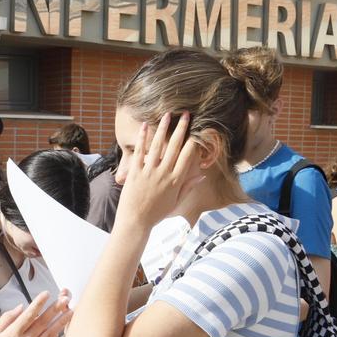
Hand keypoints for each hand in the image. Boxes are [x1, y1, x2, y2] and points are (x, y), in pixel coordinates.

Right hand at [0, 290, 72, 336]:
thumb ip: (7, 318)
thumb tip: (21, 307)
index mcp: (13, 333)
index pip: (29, 314)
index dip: (39, 303)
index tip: (46, 293)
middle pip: (43, 322)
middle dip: (55, 309)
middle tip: (65, 299)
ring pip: (50, 333)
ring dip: (61, 322)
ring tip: (70, 312)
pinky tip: (61, 330)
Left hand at [116, 112, 204, 229]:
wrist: (136, 221)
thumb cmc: (156, 213)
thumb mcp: (176, 201)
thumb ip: (188, 187)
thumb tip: (201, 175)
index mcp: (176, 181)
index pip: (187, 157)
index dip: (193, 142)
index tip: (197, 129)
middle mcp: (164, 174)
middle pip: (175, 147)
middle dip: (181, 129)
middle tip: (186, 115)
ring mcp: (149, 172)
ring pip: (158, 146)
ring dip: (163, 128)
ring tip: (167, 114)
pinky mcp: (135, 172)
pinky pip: (139, 152)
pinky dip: (142, 138)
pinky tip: (144, 126)